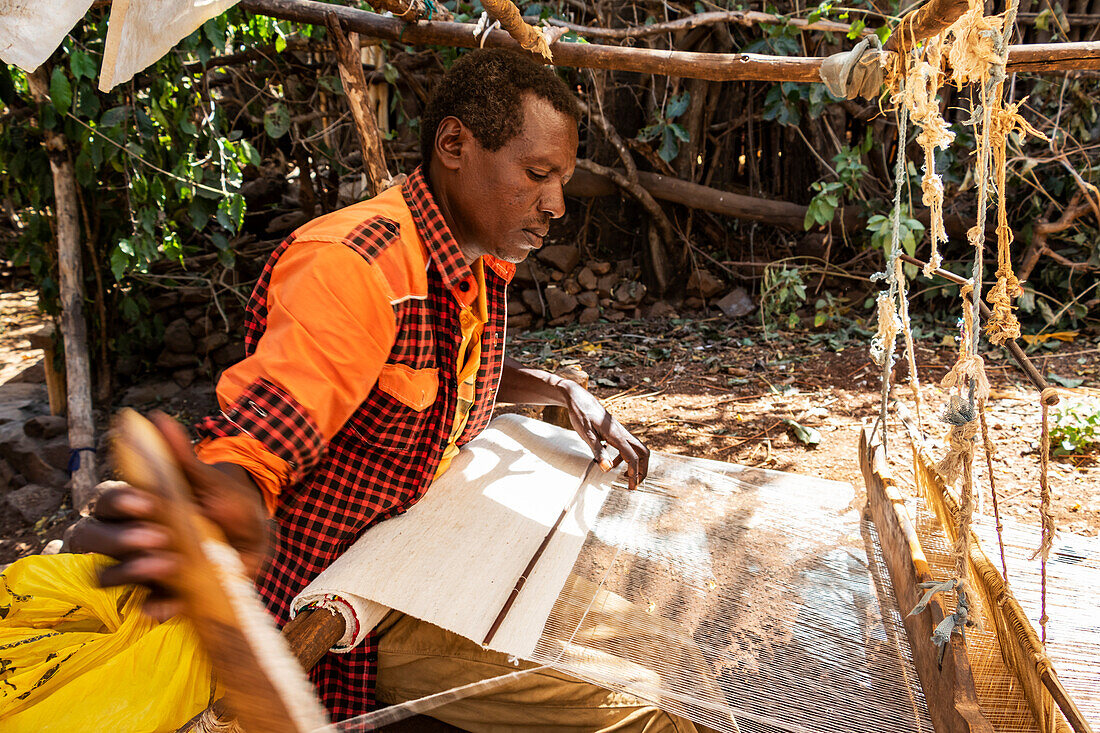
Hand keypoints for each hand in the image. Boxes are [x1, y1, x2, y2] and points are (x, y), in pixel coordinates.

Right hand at [68, 413, 269, 619]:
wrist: (257, 537)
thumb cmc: (227, 501)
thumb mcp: (212, 482)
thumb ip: (182, 458)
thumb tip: (157, 419)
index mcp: (136, 502)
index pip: (106, 500)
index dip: (119, 503)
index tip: (145, 504)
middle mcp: (127, 535)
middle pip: (93, 538)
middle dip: (119, 539)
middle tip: (158, 537)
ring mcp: (138, 566)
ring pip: (106, 574)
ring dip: (130, 572)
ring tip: (167, 565)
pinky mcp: (157, 594)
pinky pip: (142, 605)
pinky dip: (154, 606)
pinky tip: (171, 605)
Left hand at [560, 381, 649, 488]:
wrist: (579, 398)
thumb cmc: (581, 415)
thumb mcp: (586, 435)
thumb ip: (598, 451)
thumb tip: (608, 469)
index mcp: (616, 435)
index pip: (632, 457)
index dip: (634, 473)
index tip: (631, 487)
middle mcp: (622, 433)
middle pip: (643, 453)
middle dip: (642, 470)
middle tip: (634, 484)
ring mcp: (620, 432)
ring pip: (637, 449)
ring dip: (636, 464)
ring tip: (626, 477)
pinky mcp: (616, 432)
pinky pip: (627, 446)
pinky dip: (625, 458)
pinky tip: (612, 463)